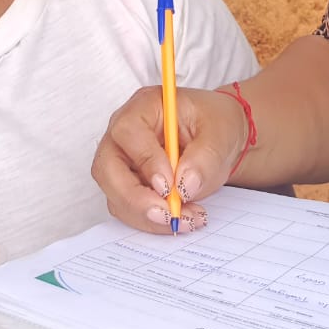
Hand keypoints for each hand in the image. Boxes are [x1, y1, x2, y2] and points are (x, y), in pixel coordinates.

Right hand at [91, 85, 249, 233]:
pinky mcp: (129, 185)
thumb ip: (205, 157)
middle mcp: (125, 133)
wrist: (218, 138)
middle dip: (136, 199)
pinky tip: (184, 218)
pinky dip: (154, 222)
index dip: (145, 161)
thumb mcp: (220, 133)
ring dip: (150, 216)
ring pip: (116, 196)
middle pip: (107, 168)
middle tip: (169, 215)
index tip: (169, 185)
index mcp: (144, 106)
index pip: (128, 132)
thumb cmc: (214, 123)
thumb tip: (185, 185)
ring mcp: (123, 161)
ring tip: (189, 218)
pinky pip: (130, 210)